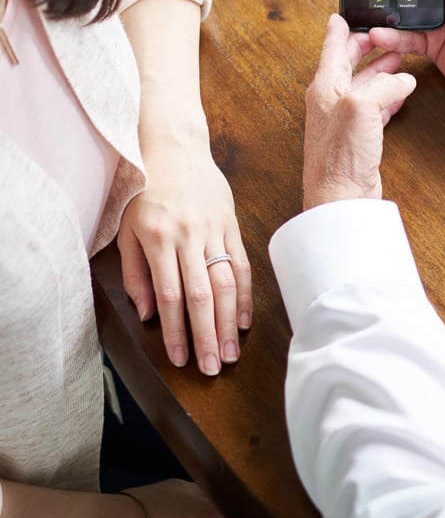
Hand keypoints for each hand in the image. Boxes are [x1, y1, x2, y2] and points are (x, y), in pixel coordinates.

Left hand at [118, 136, 251, 376]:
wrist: (174, 150)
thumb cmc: (145, 193)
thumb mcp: (127, 229)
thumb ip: (135, 273)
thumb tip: (148, 314)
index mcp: (159, 238)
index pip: (170, 294)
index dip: (177, 330)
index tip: (179, 359)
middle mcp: (188, 235)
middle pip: (202, 294)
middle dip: (207, 335)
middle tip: (213, 368)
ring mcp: (213, 229)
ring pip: (226, 282)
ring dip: (228, 322)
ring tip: (231, 352)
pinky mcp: (231, 224)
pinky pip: (241, 263)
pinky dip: (245, 294)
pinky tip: (243, 320)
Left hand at [303, 14, 416, 208]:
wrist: (340, 198)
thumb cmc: (340, 156)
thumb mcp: (363, 107)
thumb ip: (385, 86)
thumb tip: (403, 79)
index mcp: (324, 86)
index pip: (332, 47)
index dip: (339, 29)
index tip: (342, 14)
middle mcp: (331, 100)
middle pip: (348, 63)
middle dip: (366, 47)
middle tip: (380, 33)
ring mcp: (344, 119)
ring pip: (364, 85)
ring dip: (380, 70)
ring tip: (397, 57)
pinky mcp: (358, 137)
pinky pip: (374, 107)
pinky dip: (388, 95)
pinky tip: (400, 92)